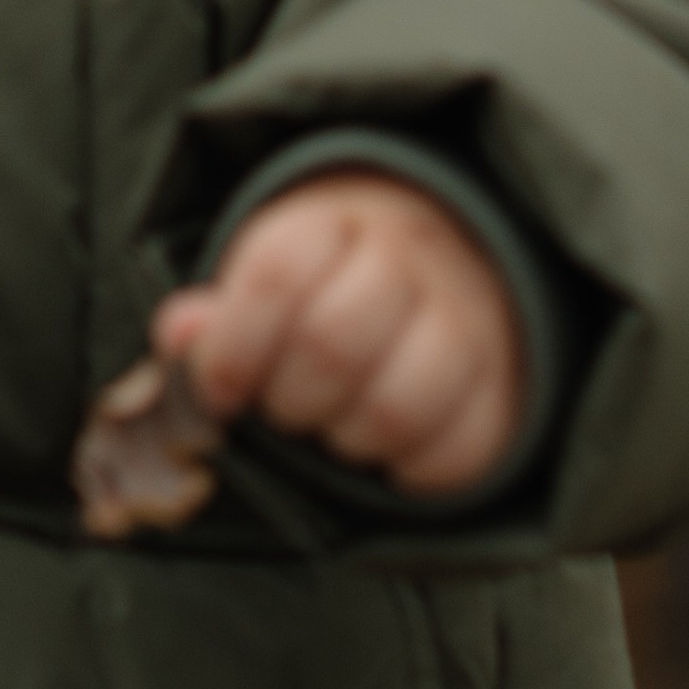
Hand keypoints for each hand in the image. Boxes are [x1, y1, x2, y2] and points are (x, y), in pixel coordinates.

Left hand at [151, 171, 525, 497]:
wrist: (459, 261)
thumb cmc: (335, 286)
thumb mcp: (269, 278)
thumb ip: (218, 317)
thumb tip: (179, 334)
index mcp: (336, 219)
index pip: (277, 271)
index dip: (233, 347)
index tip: (223, 391)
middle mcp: (413, 257)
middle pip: (332, 343)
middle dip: (289, 400)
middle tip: (286, 408)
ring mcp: (471, 319)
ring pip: (397, 406)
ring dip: (347, 439)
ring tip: (337, 428)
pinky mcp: (509, 386)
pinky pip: (457, 453)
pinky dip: (412, 470)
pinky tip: (391, 449)